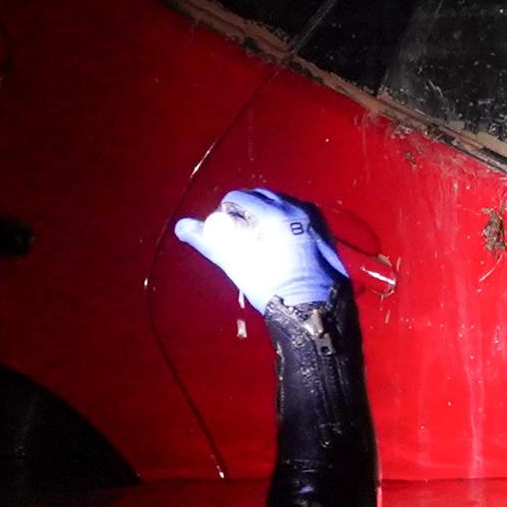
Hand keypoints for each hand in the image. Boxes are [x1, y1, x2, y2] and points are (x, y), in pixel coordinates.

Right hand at [174, 188, 348, 312]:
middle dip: (247, 209)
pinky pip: (300, 215)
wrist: (312, 309)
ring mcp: (314, 219)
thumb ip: (208, 241)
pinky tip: (281, 244)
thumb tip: (182, 227)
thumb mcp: (235, 262)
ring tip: (259, 239)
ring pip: (282, 204)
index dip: (226, 211)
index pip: (239, 197)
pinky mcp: (325, 231)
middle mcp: (296, 209)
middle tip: (239, 232)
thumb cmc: (270, 286)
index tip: (223, 229)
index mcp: (274, 213)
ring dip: (267, 214)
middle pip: (262, 196)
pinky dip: (286, 222)